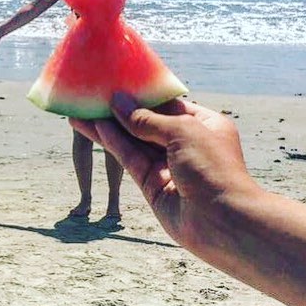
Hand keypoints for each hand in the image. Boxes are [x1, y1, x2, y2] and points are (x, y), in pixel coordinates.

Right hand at [70, 93, 257, 255]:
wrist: (223, 223)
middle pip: (147, 121)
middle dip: (122, 108)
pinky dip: (111, 141)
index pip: (168, 104)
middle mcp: (185, 143)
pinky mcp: (151, 183)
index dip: (143, 94)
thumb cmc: (212, 168)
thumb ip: (146, 118)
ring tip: (82, 109)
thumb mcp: (182, 132)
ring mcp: (167, 164)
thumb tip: (118, 101)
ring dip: (108, 125)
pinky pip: (128, 156)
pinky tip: (93, 126)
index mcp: (204, 125)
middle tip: (94, 93)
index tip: (118, 82)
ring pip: (132, 139)